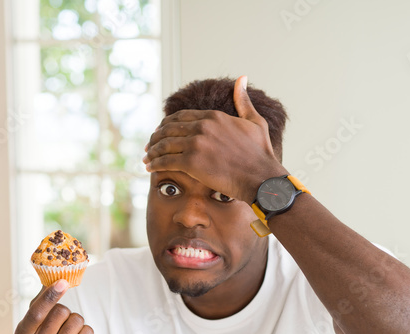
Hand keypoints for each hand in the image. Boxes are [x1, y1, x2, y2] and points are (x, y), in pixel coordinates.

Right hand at [13, 280, 93, 333]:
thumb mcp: (35, 326)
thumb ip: (39, 303)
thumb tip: (49, 277)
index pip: (37, 312)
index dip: (50, 296)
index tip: (63, 282)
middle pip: (61, 311)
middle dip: (66, 312)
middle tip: (61, 326)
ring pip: (76, 320)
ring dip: (76, 323)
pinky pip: (87, 331)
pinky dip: (86, 332)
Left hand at [143, 75, 284, 203]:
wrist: (262, 178)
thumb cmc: (261, 154)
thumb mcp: (255, 121)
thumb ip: (243, 101)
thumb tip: (241, 79)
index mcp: (214, 117)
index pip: (180, 116)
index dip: (167, 125)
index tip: (161, 133)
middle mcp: (202, 126)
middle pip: (168, 128)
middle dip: (156, 138)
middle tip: (149, 146)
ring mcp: (196, 143)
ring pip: (164, 144)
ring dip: (152, 151)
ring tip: (147, 158)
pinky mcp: (191, 162)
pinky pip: (165, 161)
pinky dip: (155, 164)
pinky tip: (150, 168)